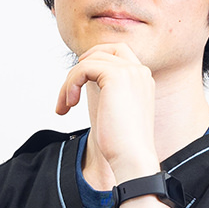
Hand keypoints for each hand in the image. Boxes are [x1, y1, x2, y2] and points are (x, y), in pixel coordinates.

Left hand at [56, 44, 157, 179]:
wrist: (131, 157)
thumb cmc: (121, 143)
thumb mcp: (114, 109)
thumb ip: (106, 90)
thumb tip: (84, 77)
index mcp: (143, 79)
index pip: (119, 52)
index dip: (96, 59)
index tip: (80, 80)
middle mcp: (139, 71)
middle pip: (105, 50)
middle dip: (83, 63)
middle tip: (70, 86)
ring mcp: (130, 72)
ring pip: (89, 60)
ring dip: (70, 81)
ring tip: (66, 104)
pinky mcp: (116, 76)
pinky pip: (83, 68)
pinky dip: (70, 84)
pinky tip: (69, 104)